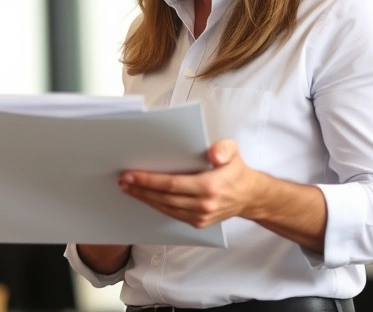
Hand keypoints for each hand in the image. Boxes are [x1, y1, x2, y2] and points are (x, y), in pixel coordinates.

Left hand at [119, 139, 260, 228]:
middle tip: (122, 181)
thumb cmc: (235, 170)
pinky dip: (156, 206)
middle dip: (140, 189)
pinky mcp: (198, 223)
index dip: (148, 180)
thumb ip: (224, 149)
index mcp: (210, 186)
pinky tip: (145, 197)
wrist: (249, 196)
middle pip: (164, 198)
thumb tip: (213, 154)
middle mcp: (204, 204)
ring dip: (144, 198)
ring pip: (165, 208)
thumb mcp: (234, 151)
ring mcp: (201, 216)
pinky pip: (172, 214)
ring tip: (128, 189)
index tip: (130, 174)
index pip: (171, 184)